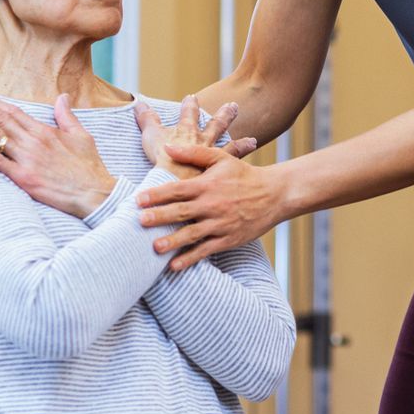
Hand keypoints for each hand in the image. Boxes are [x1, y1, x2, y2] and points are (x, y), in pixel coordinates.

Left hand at [0, 90, 116, 217]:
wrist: (95, 193)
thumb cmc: (89, 166)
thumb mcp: (82, 135)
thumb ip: (67, 116)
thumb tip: (62, 96)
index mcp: (45, 131)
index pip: (13, 112)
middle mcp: (33, 142)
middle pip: (0, 120)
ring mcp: (26, 160)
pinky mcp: (23, 178)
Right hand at [134, 94, 251, 174]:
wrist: (175, 184)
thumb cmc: (161, 160)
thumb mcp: (151, 137)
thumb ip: (146, 119)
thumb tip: (138, 102)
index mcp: (187, 132)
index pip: (188, 113)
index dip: (189, 105)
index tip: (192, 97)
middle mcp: (205, 142)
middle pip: (217, 125)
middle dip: (225, 115)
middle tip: (235, 106)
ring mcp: (214, 159)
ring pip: (231, 148)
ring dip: (242, 144)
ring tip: (253, 141)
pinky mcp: (219, 176)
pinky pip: (234, 171)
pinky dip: (241, 171)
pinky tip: (249, 173)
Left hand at [135, 140, 289, 270]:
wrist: (275, 194)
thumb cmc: (244, 175)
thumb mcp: (221, 158)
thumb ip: (193, 153)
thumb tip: (168, 148)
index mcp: (207, 185)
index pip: (177, 189)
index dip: (157, 194)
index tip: (138, 200)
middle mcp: (212, 205)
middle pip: (181, 212)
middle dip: (159, 217)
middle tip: (139, 222)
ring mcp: (220, 224)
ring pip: (191, 234)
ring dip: (172, 241)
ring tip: (154, 247)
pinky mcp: (228, 239)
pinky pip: (206, 250)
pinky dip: (190, 258)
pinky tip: (174, 265)